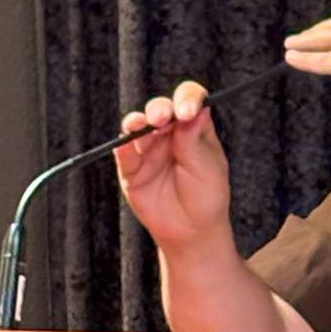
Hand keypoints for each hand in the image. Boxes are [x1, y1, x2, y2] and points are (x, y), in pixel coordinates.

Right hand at [113, 80, 236, 257]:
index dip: (187, 99)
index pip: (190, 100)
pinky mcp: (131, 168)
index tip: (187, 111)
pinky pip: (123, 153)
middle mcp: (169, 133)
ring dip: (138, 122)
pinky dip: (122, 146)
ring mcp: (148, 149)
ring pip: (138, 126)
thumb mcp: (208, 168)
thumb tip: (194, 109)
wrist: (191, 232)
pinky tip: (125, 144)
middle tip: (162, 119)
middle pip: (160, 109)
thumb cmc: (206, 197)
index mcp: (194, 127)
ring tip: (141, 126)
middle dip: (159, 109)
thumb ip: (194, 141)